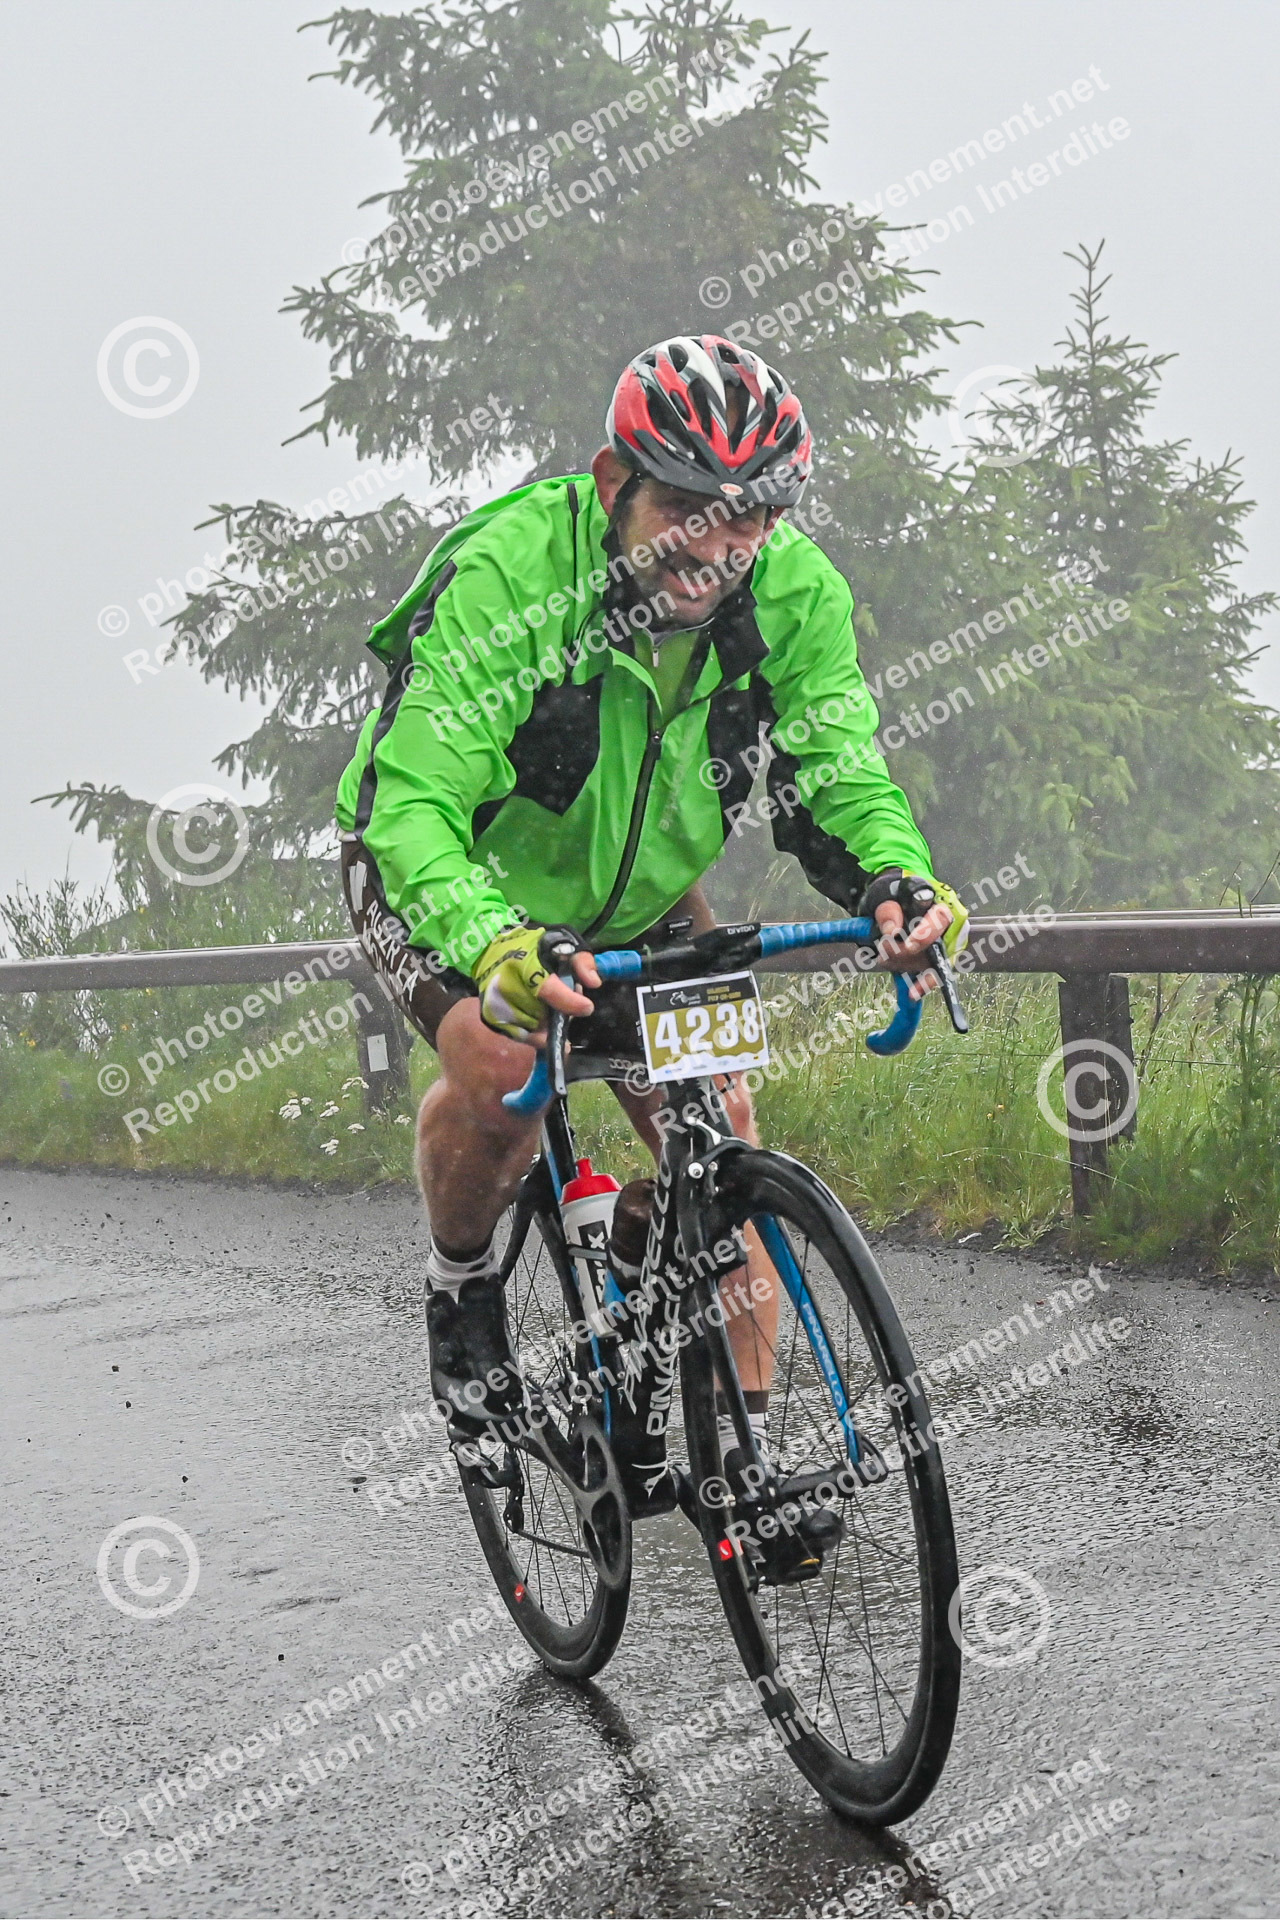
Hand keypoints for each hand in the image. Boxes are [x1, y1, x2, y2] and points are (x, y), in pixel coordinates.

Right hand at [473, 924, 599, 1039]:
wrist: (488, 950)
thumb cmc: (529, 946)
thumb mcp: (559, 942)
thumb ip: (580, 960)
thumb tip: (593, 982)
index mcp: (522, 963)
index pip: (548, 989)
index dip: (570, 1002)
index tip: (587, 1007)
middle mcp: (505, 986)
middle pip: (544, 1014)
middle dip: (561, 1012)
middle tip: (567, 1003)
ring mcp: (496, 1004)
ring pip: (535, 1027)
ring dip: (548, 1023)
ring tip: (551, 1008)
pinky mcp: (491, 1017)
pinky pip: (522, 1036)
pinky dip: (536, 1035)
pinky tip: (545, 1029)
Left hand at [871, 899, 951, 999]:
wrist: (894, 905)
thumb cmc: (896, 897)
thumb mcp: (886, 896)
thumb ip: (888, 911)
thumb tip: (891, 931)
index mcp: (941, 904)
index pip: (940, 918)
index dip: (926, 932)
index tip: (909, 944)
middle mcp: (949, 926)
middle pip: (937, 945)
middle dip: (910, 953)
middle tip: (886, 950)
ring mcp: (945, 945)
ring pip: (931, 961)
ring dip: (905, 964)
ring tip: (884, 957)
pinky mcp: (937, 959)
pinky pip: (935, 975)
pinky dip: (923, 985)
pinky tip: (914, 993)